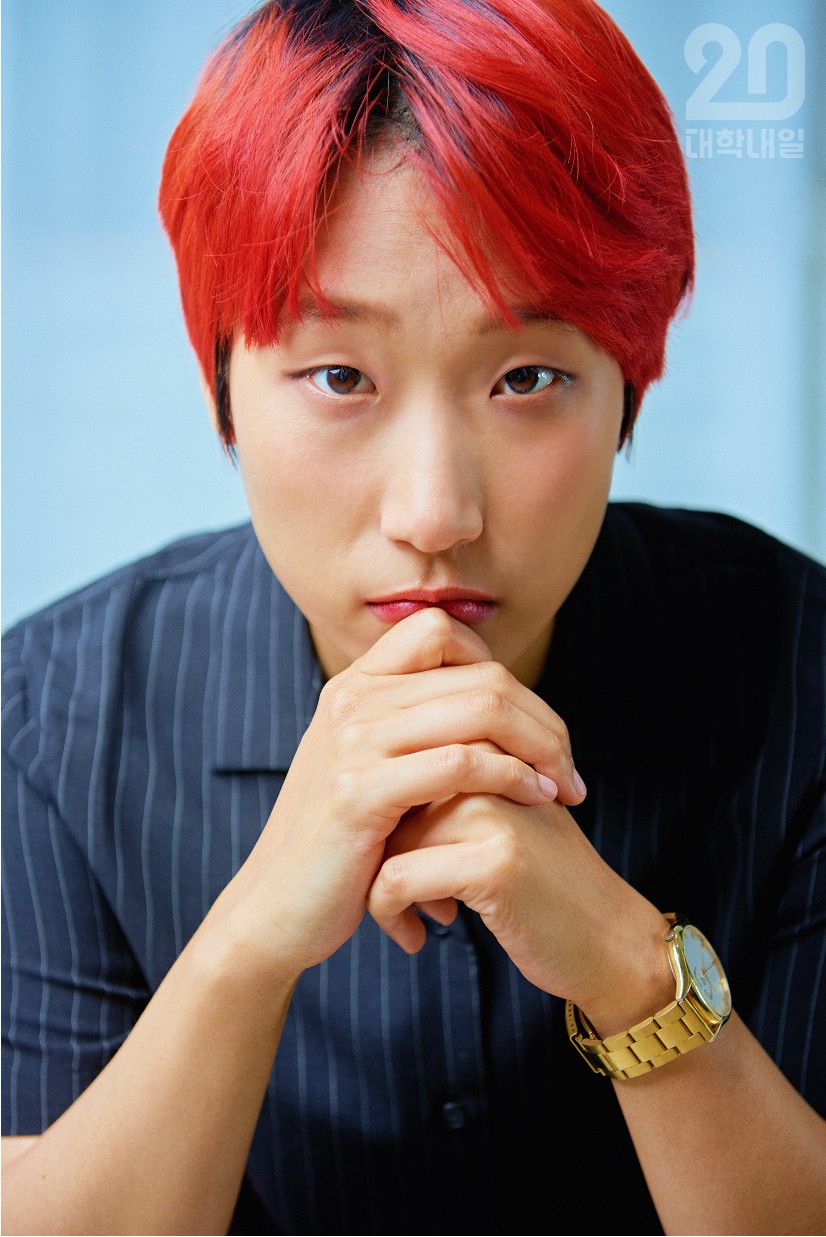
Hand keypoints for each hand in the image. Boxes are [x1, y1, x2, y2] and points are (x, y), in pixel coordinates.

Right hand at [210, 608, 585, 980]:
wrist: (277, 907)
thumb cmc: (342, 843)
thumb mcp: (371, 767)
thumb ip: (415, 726)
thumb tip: (490, 700)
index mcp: (355, 685)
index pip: (442, 631)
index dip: (499, 670)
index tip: (530, 726)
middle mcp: (351, 699)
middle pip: (479, 673)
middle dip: (542, 719)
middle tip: (571, 767)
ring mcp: (353, 743)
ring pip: (480, 709)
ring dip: (540, 747)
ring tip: (564, 788)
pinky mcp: (360, 794)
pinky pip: (461, 763)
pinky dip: (511, 776)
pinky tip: (533, 800)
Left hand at [368, 791, 672, 1023]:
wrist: (608, 942)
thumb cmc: (541, 884)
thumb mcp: (496, 818)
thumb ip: (444, 789)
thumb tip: (364, 779)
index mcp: (490, 748)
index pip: (401, 763)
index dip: (386, 818)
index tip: (394, 859)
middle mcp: (491, 768)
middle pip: (388, 798)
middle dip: (378, 853)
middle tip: (398, 896)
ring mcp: (494, 813)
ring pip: (386, 838)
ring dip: (380, 889)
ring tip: (409, 917)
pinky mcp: (493, 864)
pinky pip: (397, 880)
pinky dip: (392, 915)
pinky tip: (418, 938)